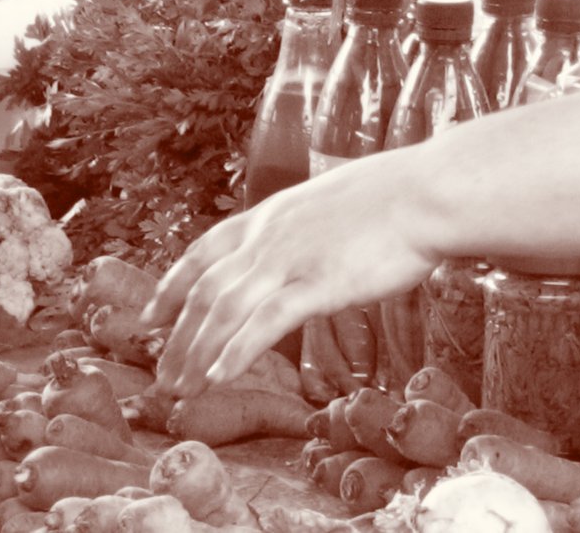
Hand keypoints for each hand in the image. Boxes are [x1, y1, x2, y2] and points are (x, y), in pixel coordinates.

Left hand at [144, 151, 438, 397]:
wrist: (429, 192)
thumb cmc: (398, 195)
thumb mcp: (333, 201)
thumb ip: (307, 225)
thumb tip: (305, 242)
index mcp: (272, 214)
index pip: (203, 251)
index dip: (171, 285)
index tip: (150, 316)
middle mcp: (270, 235)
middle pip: (205, 290)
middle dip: (177, 337)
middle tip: (162, 375)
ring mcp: (291, 258)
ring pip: (224, 310)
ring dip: (197, 353)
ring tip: (182, 389)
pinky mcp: (318, 282)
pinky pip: (265, 323)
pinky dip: (236, 351)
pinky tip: (220, 377)